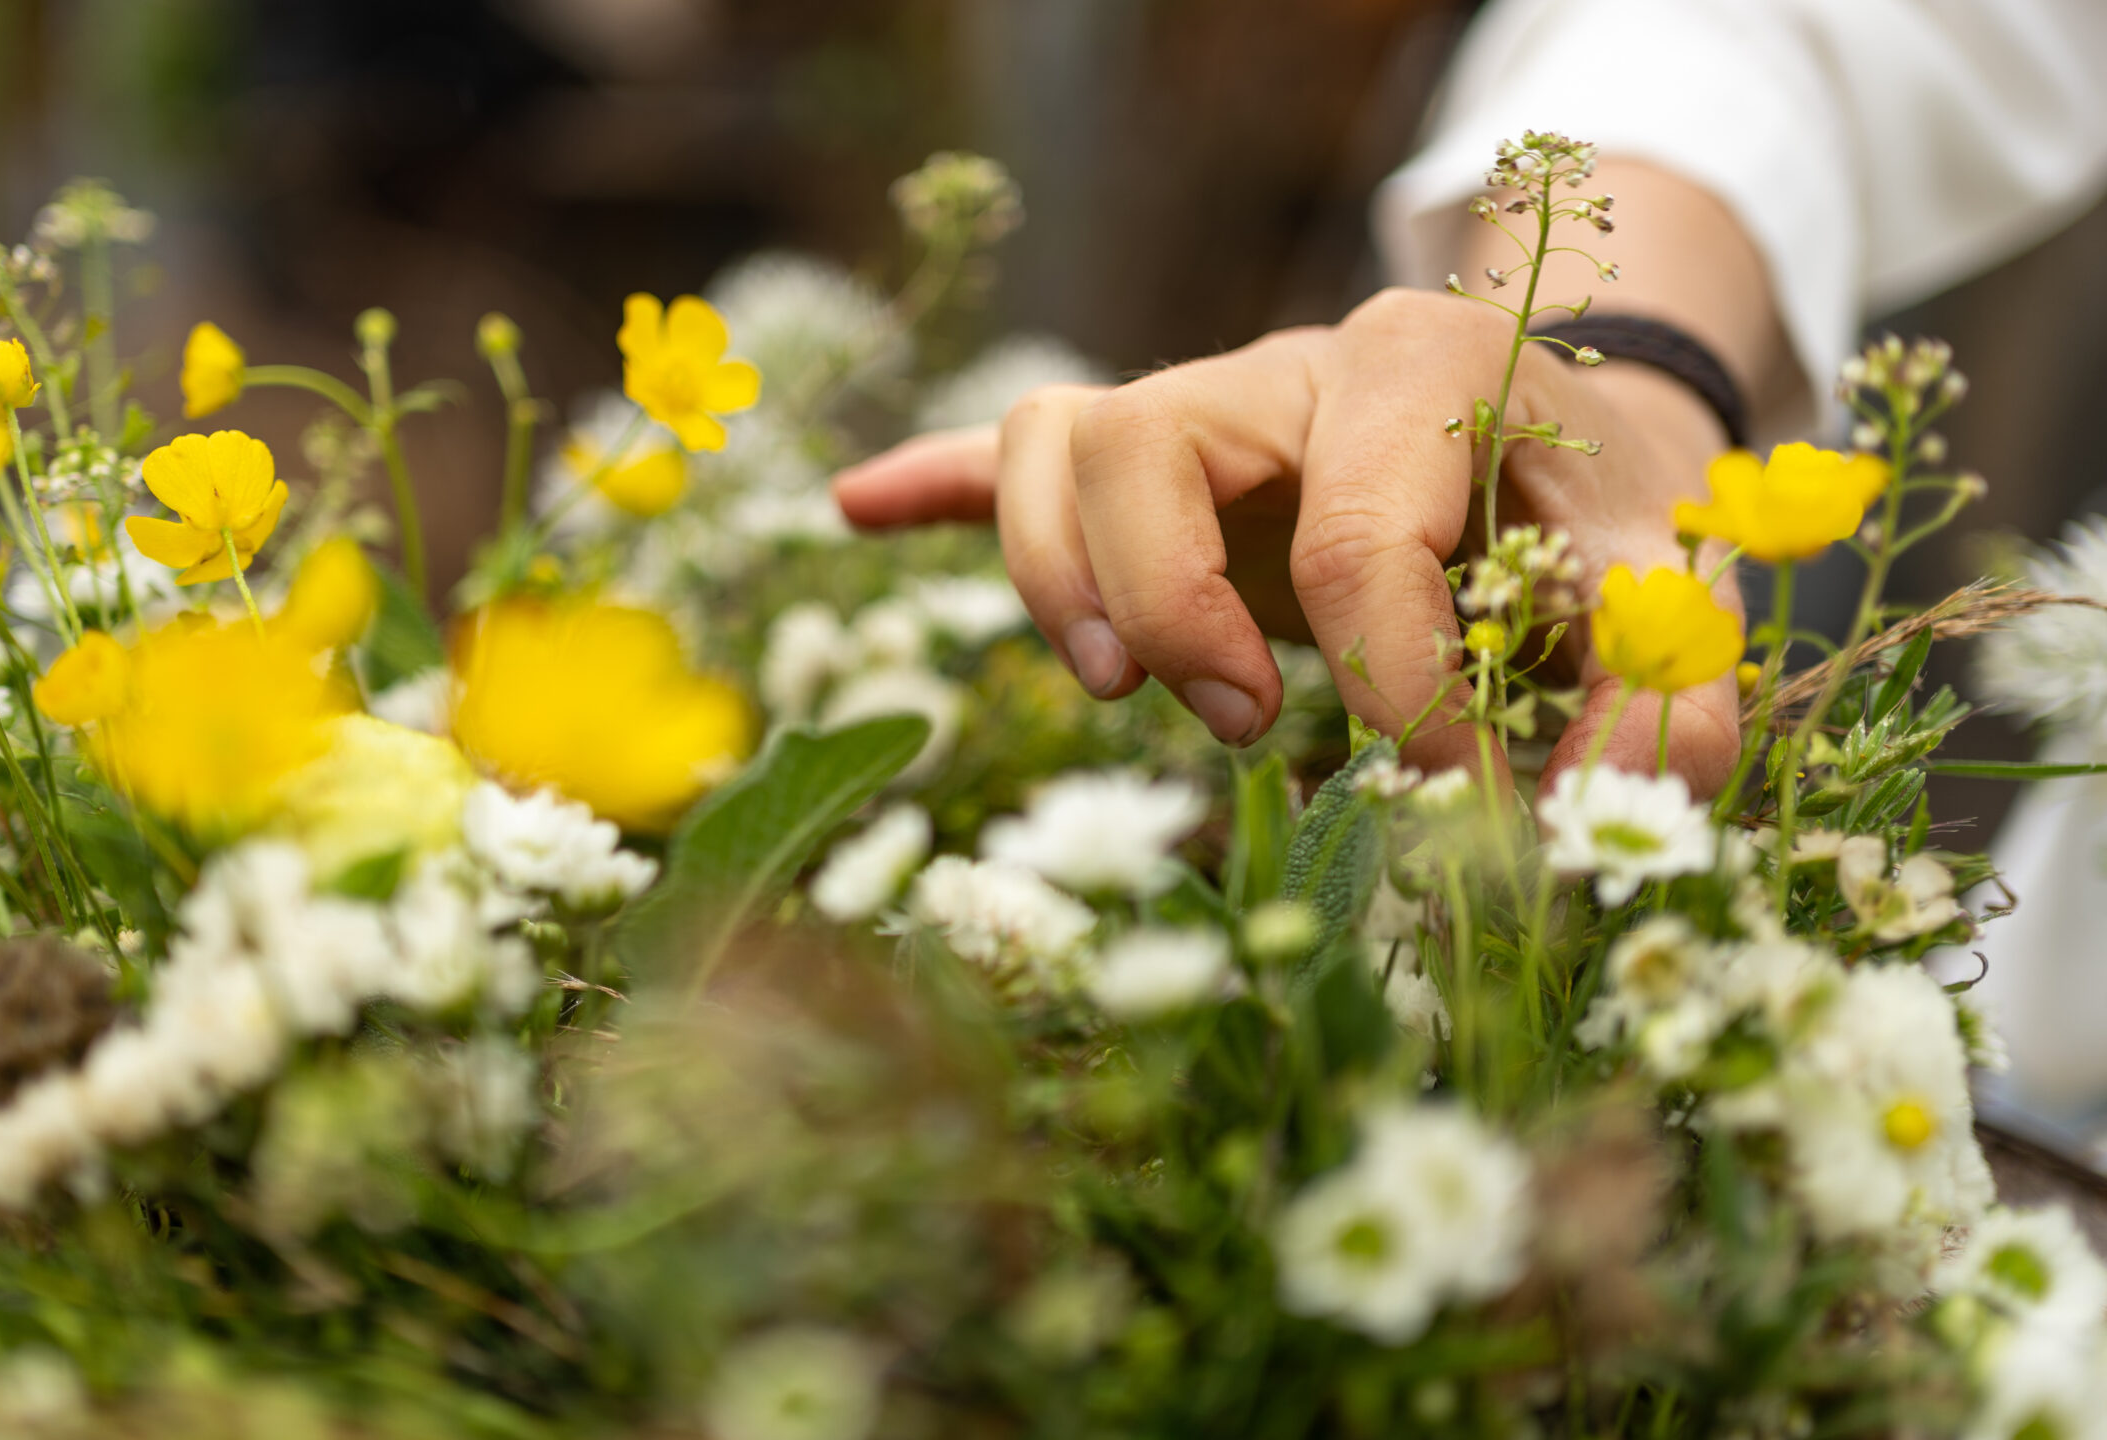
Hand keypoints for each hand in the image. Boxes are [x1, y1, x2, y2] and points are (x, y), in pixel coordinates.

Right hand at [832, 286, 1743, 794]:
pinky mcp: (1152, 464)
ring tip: (1119, 692)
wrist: (1574, 428)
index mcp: (1423, 363)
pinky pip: (1010, 451)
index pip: (1366, 533)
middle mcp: (1286, 365)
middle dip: (1169, 603)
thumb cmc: (1609, 509)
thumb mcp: (1678, 584)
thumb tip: (1590, 806)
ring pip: (1057, 440)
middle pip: (1141, 440)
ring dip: (1056, 576)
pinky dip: (937, 487)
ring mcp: (1202, 406)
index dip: (1404, 689)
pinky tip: (858, 506)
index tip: (1457, 789)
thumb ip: (1667, 693)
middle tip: (1242, 724)